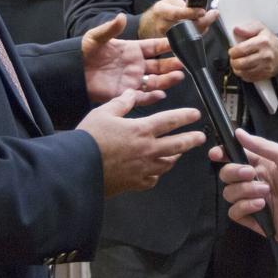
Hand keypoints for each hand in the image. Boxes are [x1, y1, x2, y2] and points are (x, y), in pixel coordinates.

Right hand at [78, 90, 204, 195]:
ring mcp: (142, 169)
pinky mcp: (134, 183)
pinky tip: (155, 171)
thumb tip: (131, 93)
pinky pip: (153, 180)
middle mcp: (147, 150)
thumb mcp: (103, 113)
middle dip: (192, 140)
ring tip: (179, 153)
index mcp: (141, 130)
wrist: (77, 168)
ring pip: (167, 163)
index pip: (170, 121)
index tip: (195, 114)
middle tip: (200, 137)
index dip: (185, 116)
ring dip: (175, 156)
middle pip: (177, 144)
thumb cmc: (89, 139)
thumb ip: (121, 103)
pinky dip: (157, 174)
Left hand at [82, 13, 185, 101]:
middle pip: (160, 65)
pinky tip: (161, 94)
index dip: (167, 45)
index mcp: (132, 49)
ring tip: (178, 76)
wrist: (72, 71)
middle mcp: (136, 65)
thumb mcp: (97, 37)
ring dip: (167, 80)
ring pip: (155, 81)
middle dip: (172, 64)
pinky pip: (142, 97)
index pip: (155, 46)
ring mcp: (132, 80)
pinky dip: (152, 97)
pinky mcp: (125, 93)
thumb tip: (121, 17)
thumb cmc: (84, 51)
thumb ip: (111, 28)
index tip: (180, 42)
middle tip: (183, 62)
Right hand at [138, 0, 217, 38]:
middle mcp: (164, 26)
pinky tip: (199, 28)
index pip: (177, 13)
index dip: (191, 12)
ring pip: (191, 35)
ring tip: (205, 18)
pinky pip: (189, 41)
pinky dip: (197, 34)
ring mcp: (168, 37)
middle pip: (187, 26)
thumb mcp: (168, 2)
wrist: (148, 27)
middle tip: (213, 14)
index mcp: (162, 11)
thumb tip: (197, 9)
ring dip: (202, 27)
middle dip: (203, 21)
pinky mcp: (173, 46)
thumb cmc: (160, 13)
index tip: (203, 11)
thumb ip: (182, 4)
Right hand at [211, 129, 277, 245]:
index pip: (236, 157)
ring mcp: (255, 202)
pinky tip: (262, 205)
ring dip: (244, 190)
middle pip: (228, 175)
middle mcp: (257, 182)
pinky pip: (235, 213)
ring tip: (266, 193)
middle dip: (235, 172)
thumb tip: (238, 132)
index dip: (224, 155)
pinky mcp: (256, 221)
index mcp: (264, 165)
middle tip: (252, 174)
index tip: (217, 154)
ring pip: (230, 194)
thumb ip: (261, 146)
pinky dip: (245, 207)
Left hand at [229, 22, 277, 82]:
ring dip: (237, 68)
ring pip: (243, 72)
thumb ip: (248, 28)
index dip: (232, 52)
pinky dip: (244, 74)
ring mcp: (266, 66)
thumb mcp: (260, 28)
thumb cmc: (269, 41)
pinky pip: (248, 78)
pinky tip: (245, 68)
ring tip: (239, 62)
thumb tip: (237, 29)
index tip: (232, 51)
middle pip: (240, 63)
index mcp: (263, 42)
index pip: (240, 50)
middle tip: (234, 58)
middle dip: (233, 61)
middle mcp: (265, 55)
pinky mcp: (265, 75)